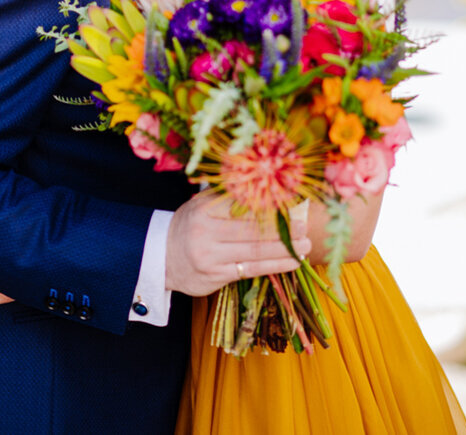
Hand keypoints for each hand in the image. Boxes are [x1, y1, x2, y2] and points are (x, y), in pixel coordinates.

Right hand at [164, 191, 310, 295]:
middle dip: (282, 230)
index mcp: (204, 210)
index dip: (269, 208)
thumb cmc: (189, 225)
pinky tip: (291, 262)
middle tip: (305, 227)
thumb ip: (228, 198)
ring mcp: (210, 257)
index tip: (291, 206)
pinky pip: (249, 270)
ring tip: (305, 246)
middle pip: (251, 231)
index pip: (243, 208)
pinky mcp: (214, 277)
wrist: (160, 256)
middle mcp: (206, 233)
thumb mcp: (201, 205)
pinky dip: (274, 266)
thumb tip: (265, 188)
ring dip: (283, 250)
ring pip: (253, 253)